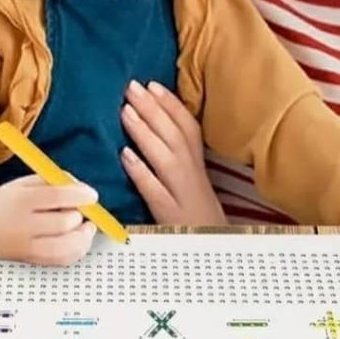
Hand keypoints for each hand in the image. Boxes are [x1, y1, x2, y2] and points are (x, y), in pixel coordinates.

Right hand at [0, 174, 98, 265]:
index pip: (56, 197)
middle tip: (81, 210)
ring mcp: (24, 247)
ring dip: (83, 236)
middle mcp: (22, 227)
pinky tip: (76, 239)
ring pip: (65, 248)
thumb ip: (55, 182)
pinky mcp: (29, 260)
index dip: (80, 195)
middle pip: (64, 224)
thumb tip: (84, 191)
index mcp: (21, 200)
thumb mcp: (26, 183)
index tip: (91, 195)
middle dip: (80, 215)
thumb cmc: (7, 200)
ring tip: (84, 226)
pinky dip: (76, 251)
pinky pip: (60, 261)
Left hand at [119, 79, 226, 225]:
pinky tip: (125, 156)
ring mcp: (183, 195)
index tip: (152, 84)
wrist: (214, 254)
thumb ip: (178, 159)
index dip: (171, 104)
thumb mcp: (193, 184)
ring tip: (126, 111)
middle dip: (153, 109)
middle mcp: (193, 176)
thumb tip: (155, 129)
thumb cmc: (197, 217)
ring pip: (166, 158)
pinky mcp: (171, 215)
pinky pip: (155, 191)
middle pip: (175, 136)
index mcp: (198, 166)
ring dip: (146, 133)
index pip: (188, 128)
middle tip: (131, 87)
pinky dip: (141, 172)